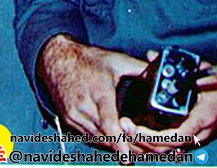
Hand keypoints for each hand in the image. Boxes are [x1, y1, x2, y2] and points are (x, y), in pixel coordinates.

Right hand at [37, 34, 146, 151]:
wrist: (58, 60)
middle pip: (104, 135)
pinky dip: (101, 140)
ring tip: (130, 151)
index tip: (127, 157)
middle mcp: (84, 106)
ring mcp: (74, 115)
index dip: (118, 140)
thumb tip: (158, 74)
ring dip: (112, 146)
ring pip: (96, 139)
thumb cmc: (88, 59)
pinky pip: (87, 136)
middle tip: (140, 154)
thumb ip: (139, 69)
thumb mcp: (117, 60)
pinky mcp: (69, 120)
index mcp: (99, 91)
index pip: (108, 122)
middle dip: (122, 146)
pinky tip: (113, 141)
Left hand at [123, 55, 216, 153]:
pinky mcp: (195, 140)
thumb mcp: (201, 70)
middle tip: (123, 130)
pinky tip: (142, 138)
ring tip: (128, 135)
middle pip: (165, 151)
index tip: (132, 127)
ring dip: (146, 147)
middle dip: (141, 143)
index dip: (150, 137)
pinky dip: (156, 146)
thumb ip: (176, 65)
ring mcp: (198, 140)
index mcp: (200, 119)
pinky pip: (173, 149)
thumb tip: (152, 55)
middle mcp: (199, 135)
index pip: (172, 137)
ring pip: (168, 153)